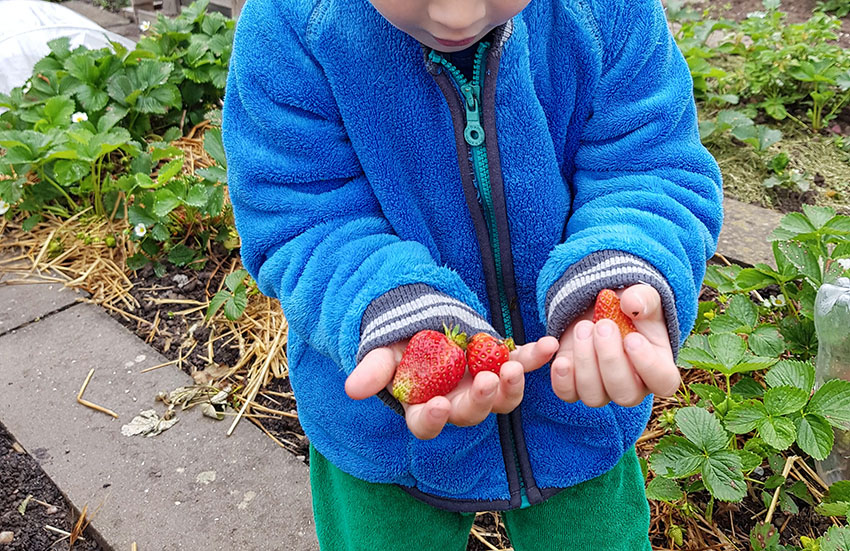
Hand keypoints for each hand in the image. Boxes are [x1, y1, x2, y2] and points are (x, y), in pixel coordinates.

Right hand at [345, 335, 558, 439]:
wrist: (416, 318)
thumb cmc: (394, 342)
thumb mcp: (381, 352)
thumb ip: (372, 369)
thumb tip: (353, 388)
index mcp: (424, 407)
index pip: (427, 424)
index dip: (433, 420)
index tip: (438, 406)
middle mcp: (456, 404)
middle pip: (471, 413)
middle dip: (481, 400)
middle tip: (487, 381)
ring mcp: (482, 385)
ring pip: (502, 398)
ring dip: (512, 386)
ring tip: (516, 367)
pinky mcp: (500, 364)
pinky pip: (521, 363)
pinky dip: (536, 356)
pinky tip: (549, 344)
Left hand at [550, 284, 680, 407]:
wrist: (599, 313)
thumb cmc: (628, 310)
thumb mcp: (642, 298)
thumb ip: (643, 298)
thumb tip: (633, 304)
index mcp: (659, 369)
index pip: (663, 382)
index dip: (648, 365)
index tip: (632, 339)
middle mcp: (632, 388)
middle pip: (625, 394)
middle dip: (610, 359)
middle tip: (603, 326)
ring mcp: (602, 391)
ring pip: (594, 396)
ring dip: (585, 362)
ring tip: (583, 327)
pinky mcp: (574, 388)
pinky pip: (566, 394)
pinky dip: (560, 376)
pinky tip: (559, 352)